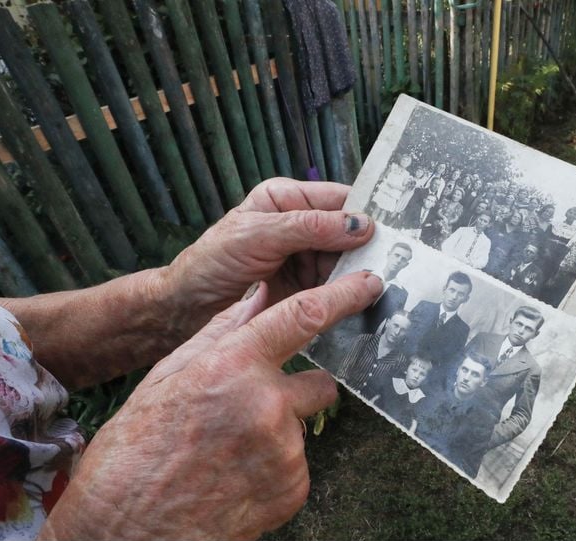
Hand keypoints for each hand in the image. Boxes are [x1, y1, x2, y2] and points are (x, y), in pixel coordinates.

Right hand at [18, 272, 382, 540]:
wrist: (129, 534)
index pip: (304, 317)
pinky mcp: (294, 488)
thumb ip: (221, 332)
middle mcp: (268, 405)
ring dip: (280, 433)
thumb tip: (258, 295)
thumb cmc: (135, 453)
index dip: (343, 296)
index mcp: (232, 367)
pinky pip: (298, 464)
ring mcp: (285, 451)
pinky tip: (236, 477)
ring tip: (229, 453)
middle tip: (252, 413)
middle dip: (298, 392)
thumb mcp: (167, 377)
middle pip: (320, 383)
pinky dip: (276, 468)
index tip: (367, 286)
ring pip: (304, 427)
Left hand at [158, 178, 373, 342]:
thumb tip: (360, 225)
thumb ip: (309, 228)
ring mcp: (299, 256)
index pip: (337, 200)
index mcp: (286, 199)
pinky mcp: (298, 284)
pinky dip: (339, 295)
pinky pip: (329, 286)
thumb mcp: (258, 236)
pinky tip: (351, 304)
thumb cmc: (210, 262)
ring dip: (352, 276)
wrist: (184, 306)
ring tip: (370, 289)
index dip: (364, 215)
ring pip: (342, 263)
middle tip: (384, 268)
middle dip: (361, 251)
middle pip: (346, 234)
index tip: (391, 233)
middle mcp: (297, 224)